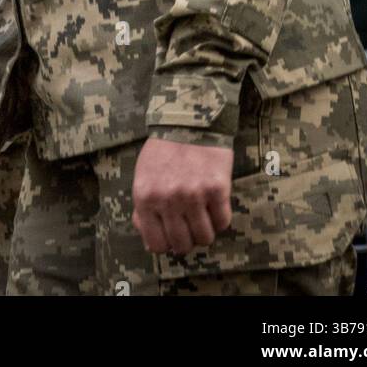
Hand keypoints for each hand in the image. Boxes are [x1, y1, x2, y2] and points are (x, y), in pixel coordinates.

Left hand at [132, 136, 233, 255]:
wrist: (189, 120)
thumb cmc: (163, 151)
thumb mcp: (143, 177)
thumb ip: (143, 210)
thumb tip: (149, 242)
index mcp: (145, 197)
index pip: (156, 245)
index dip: (166, 243)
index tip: (172, 234)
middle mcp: (167, 199)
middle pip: (182, 245)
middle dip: (187, 239)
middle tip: (190, 224)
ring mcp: (193, 195)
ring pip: (205, 238)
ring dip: (205, 230)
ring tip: (203, 214)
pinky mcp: (217, 189)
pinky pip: (223, 222)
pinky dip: (220, 217)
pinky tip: (214, 203)